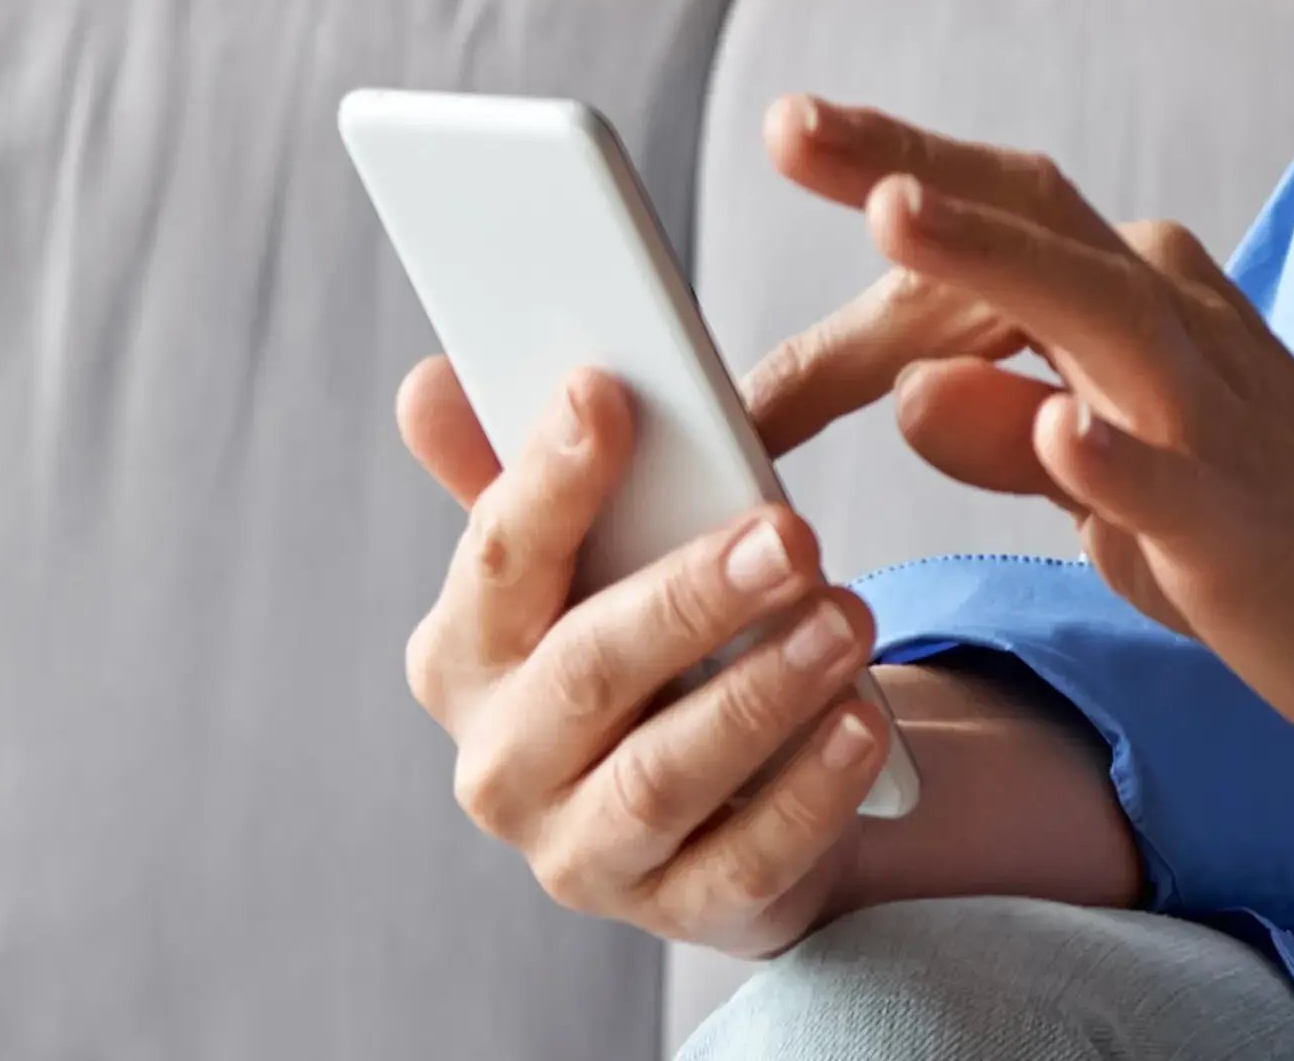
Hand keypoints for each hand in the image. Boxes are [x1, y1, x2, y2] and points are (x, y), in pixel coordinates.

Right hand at [393, 360, 896, 957]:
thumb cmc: (642, 650)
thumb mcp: (587, 563)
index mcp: (464, 657)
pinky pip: (745, 860)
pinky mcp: (680, 910)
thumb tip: (430, 384)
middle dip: (689, 597)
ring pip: (662, 777)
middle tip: (790, 533)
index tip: (606, 394)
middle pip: (587, 674)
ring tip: (846, 620)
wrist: (715, 801)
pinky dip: (808, 794)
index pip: (496, 563)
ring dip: (760, 695)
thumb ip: (520, 476)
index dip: (547, 479)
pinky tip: (862, 725)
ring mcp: (582, 853)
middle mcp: (502, 765)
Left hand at [759, 92, 1293, 758]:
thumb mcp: (1110, 484)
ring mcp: (1211, 421)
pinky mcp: (1238, 523)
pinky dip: (1110, 454)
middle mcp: (1176, 329)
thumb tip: (907, 389)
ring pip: (1095, 315)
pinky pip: (1168, 481)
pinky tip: (1055, 430)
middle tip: (793, 123)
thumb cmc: (1268, 538)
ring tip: (891, 214)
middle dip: (912, 166)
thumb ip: (1009, 433)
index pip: (1002, 222)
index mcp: (1142, 303)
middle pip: (1034, 224)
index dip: (891, 179)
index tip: (792, 130)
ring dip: (994, 260)